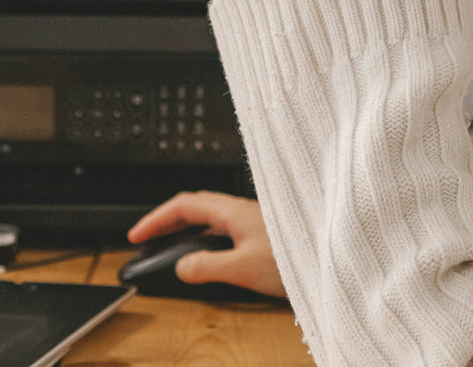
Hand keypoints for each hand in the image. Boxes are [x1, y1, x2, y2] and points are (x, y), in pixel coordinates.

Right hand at [126, 191, 285, 297]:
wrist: (336, 256)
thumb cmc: (299, 254)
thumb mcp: (244, 267)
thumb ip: (208, 267)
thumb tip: (181, 267)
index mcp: (233, 211)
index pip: (183, 206)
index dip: (155, 219)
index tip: (136, 234)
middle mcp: (243, 210)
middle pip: (195, 207)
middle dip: (168, 221)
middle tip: (149, 238)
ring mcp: (255, 220)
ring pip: (212, 217)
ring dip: (188, 229)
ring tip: (173, 247)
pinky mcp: (266, 233)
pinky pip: (227, 229)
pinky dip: (208, 238)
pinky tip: (212, 255)